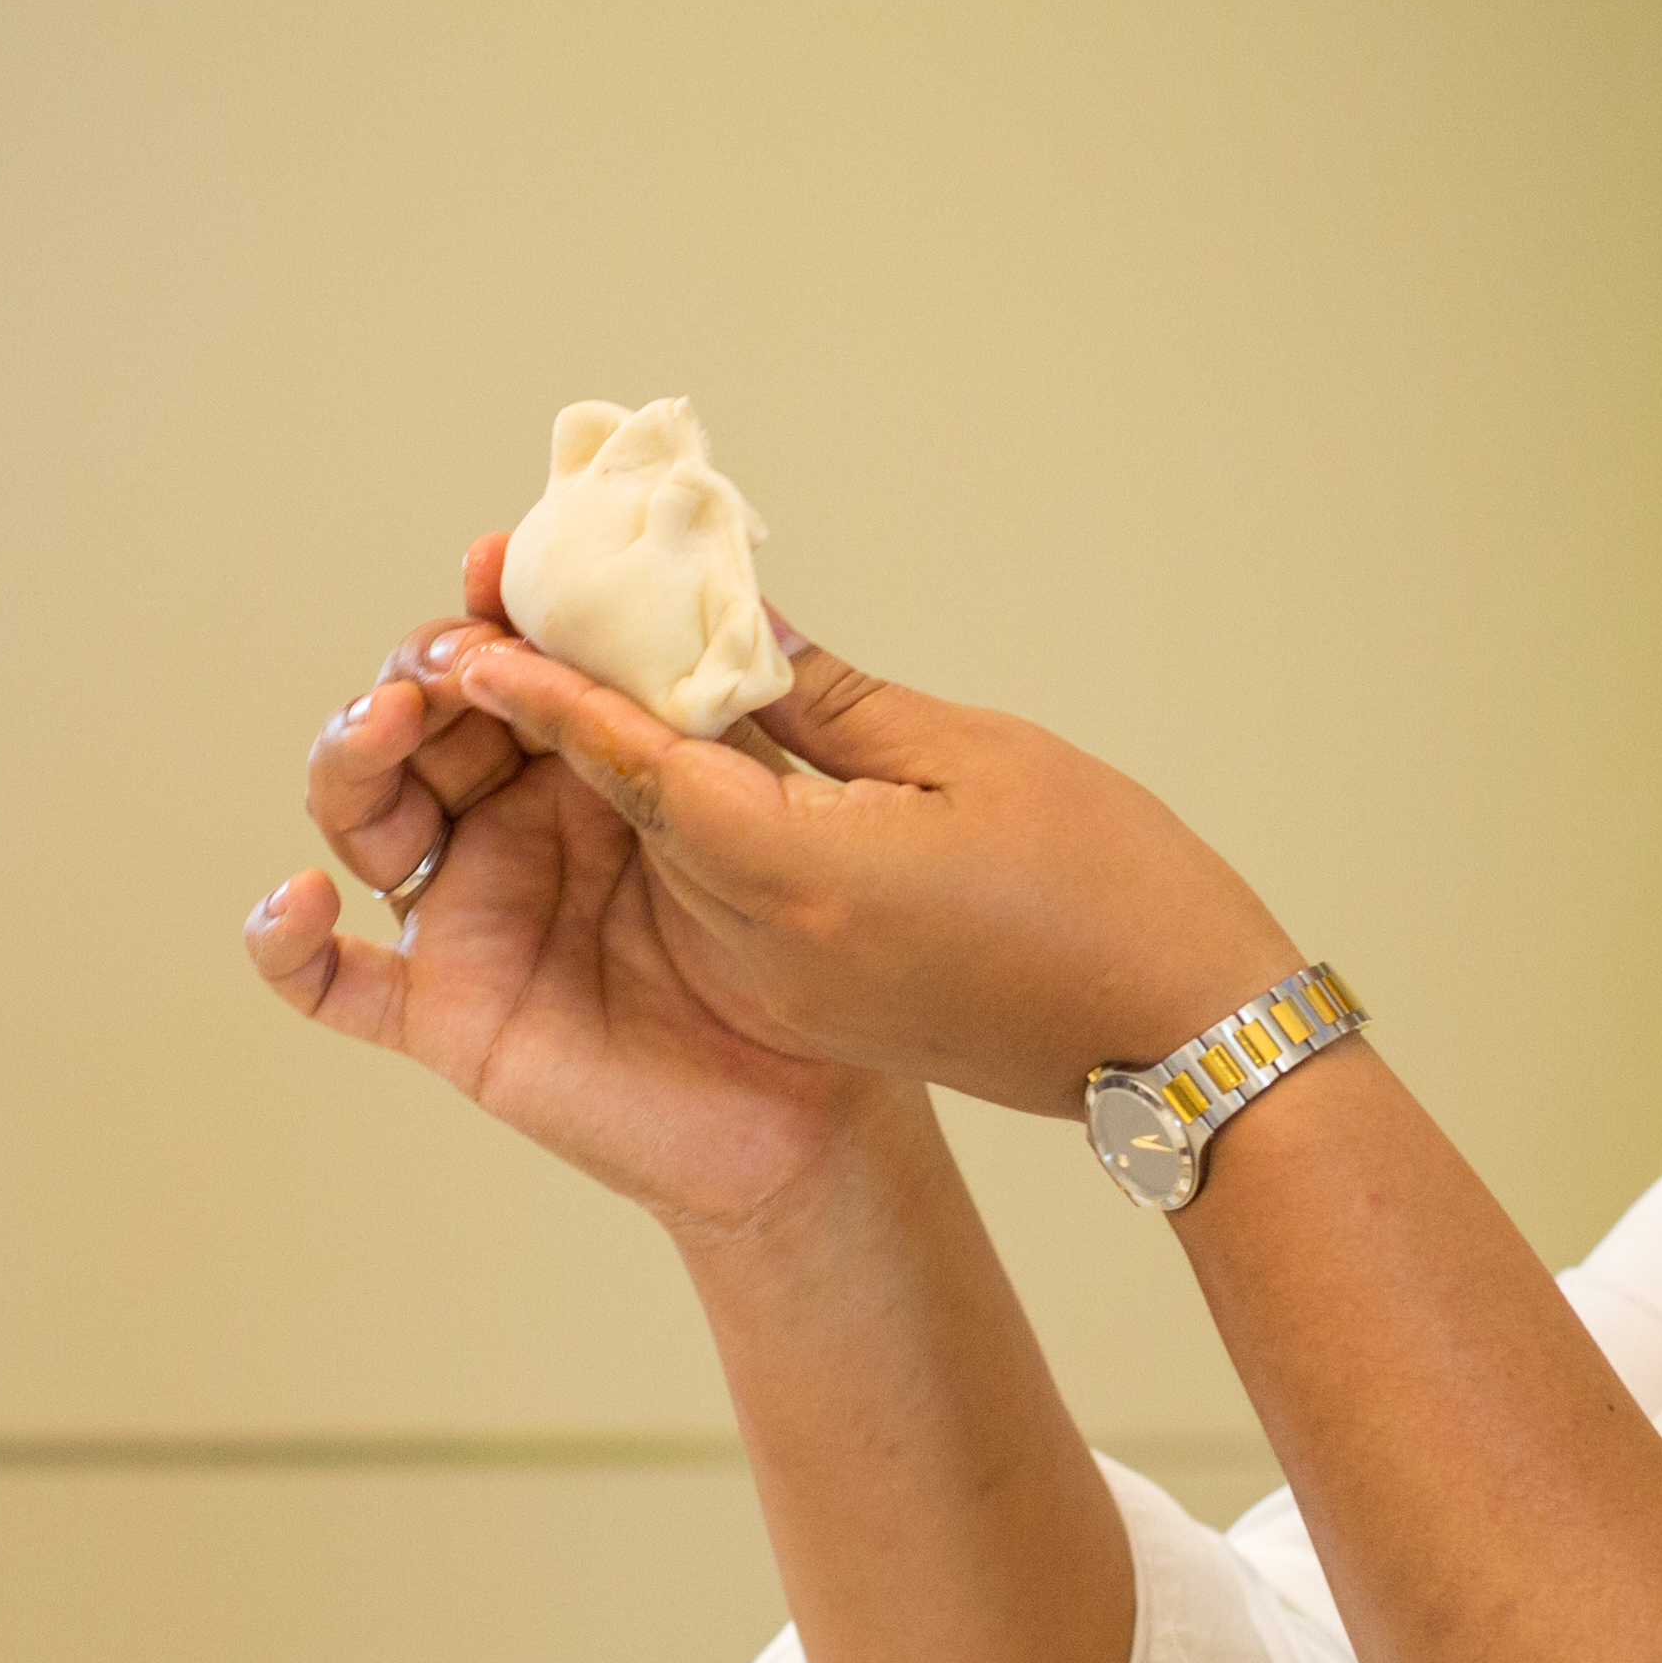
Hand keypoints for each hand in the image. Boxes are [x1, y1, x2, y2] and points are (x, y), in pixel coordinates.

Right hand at [242, 536, 890, 1235]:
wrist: (811, 1105)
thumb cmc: (795, 948)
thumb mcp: (760, 801)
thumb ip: (714, 706)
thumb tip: (706, 581)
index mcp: (576, 758)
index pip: (501, 661)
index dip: (489, 612)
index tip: (498, 566)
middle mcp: (506, 823)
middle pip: (412, 722)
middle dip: (417, 672)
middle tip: (454, 659)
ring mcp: (467, 913)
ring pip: (362, 815)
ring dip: (352, 756)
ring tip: (388, 723)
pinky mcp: (447, 1012)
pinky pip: (335, 984)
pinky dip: (289, 943)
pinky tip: (301, 899)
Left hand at [449, 625, 1303, 1117]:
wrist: (1182, 1046)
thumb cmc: (1109, 892)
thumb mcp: (972, 758)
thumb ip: (830, 696)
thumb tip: (735, 627)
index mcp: (793, 878)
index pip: (633, 764)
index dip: (549, 692)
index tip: (479, 630)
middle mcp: (765, 942)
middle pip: (634, 811)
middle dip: (571, 720)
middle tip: (531, 616)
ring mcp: (789, 982)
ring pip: (675, 853)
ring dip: (633, 768)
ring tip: (603, 664)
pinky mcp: (821, 1004)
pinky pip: (730, 895)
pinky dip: (703, 825)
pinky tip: (712, 761)